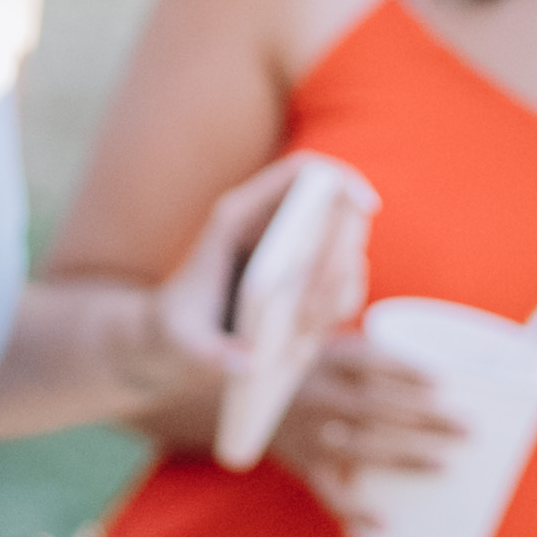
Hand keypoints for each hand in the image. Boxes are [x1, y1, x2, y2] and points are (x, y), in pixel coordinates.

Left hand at [143, 150, 374, 432]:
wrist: (170, 339)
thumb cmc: (174, 330)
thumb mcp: (182, 340)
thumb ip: (210, 352)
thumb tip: (248, 364)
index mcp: (239, 217)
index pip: (302, 172)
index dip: (342, 179)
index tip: (367, 206)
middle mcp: (271, 228)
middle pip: (337, 212)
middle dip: (344, 254)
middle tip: (324, 302)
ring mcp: (292, 253)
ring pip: (345, 250)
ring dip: (342, 286)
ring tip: (307, 327)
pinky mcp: (302, 280)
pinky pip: (339, 281)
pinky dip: (338, 304)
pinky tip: (310, 334)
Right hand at [274, 335, 459, 523]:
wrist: (238, 396)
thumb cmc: (303, 371)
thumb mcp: (326, 347)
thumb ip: (368, 354)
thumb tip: (431, 377)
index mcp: (325, 361)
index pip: (369, 363)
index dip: (405, 372)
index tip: (440, 382)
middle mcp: (317, 396)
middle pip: (376, 407)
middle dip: (424, 417)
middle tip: (466, 428)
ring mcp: (310, 434)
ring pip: (362, 447)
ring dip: (405, 456)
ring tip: (444, 464)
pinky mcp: (304, 466)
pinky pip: (328, 493)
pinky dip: (354, 511)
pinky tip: (385, 522)